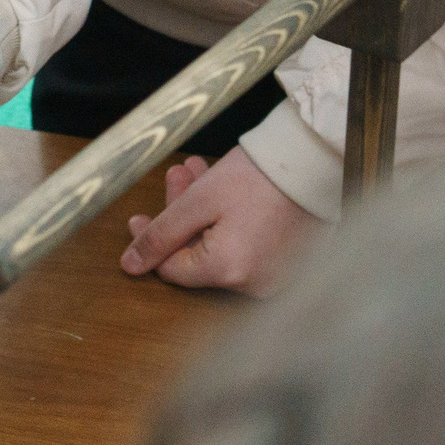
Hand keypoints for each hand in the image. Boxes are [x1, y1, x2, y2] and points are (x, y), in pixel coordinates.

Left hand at [120, 146, 315, 295]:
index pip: (173, 269)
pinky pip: (245, 247)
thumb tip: (131, 265)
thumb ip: (161, 235)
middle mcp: (254, 285)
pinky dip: (228, 222)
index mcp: (229, 272)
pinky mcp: (286, 264)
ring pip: (219, 247)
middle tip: (177, 177)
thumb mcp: (199, 200)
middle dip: (180, 215)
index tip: (139, 217)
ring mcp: (273, 277)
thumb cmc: (258, 176)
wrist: (313, 159)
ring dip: (202, 213)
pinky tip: (221, 190)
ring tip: (197, 173)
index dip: (152, 242)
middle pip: (197, 255)